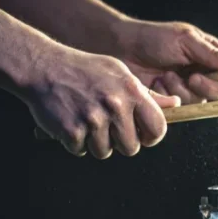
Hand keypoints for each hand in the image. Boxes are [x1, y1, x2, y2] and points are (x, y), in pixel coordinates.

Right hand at [23, 46, 180, 158]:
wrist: (42, 67)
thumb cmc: (85, 70)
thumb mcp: (120, 73)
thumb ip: (147, 94)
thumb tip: (175, 105)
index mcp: (131, 92)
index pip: (158, 127)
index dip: (152, 136)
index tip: (143, 135)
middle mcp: (115, 106)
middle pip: (131, 147)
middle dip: (121, 143)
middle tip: (109, 130)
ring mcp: (93, 119)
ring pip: (105, 152)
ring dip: (96, 143)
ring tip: (88, 123)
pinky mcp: (71, 131)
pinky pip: (81, 151)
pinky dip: (75, 143)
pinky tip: (72, 123)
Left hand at [113, 20, 217, 103]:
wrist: (121, 49)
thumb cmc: (153, 38)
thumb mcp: (185, 40)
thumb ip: (212, 54)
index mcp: (213, 59)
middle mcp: (206, 76)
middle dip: (208, 88)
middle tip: (192, 77)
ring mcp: (190, 91)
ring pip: (201, 103)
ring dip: (183, 90)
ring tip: (166, 75)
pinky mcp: (174, 103)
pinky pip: (181, 109)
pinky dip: (169, 97)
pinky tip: (158, 85)